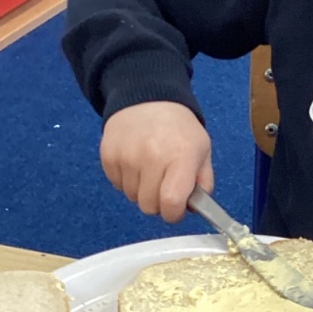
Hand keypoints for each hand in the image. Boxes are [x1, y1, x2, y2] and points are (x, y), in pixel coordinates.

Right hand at [100, 101, 212, 221]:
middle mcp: (152, 157)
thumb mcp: (202, 150)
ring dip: (141, 190)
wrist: (147, 98)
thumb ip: (203, 181)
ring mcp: (127, 156)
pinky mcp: (109, 155)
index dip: (174, 213)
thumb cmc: (178, 129)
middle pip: (149, 206)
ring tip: (149, 168)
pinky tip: (135, 161)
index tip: (176, 209)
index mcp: (180, 157)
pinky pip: (117, 185)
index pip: (171, 202)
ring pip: (131, 197)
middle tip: (163, 185)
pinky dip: (126, 180)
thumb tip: (194, 207)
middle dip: (158, 202)